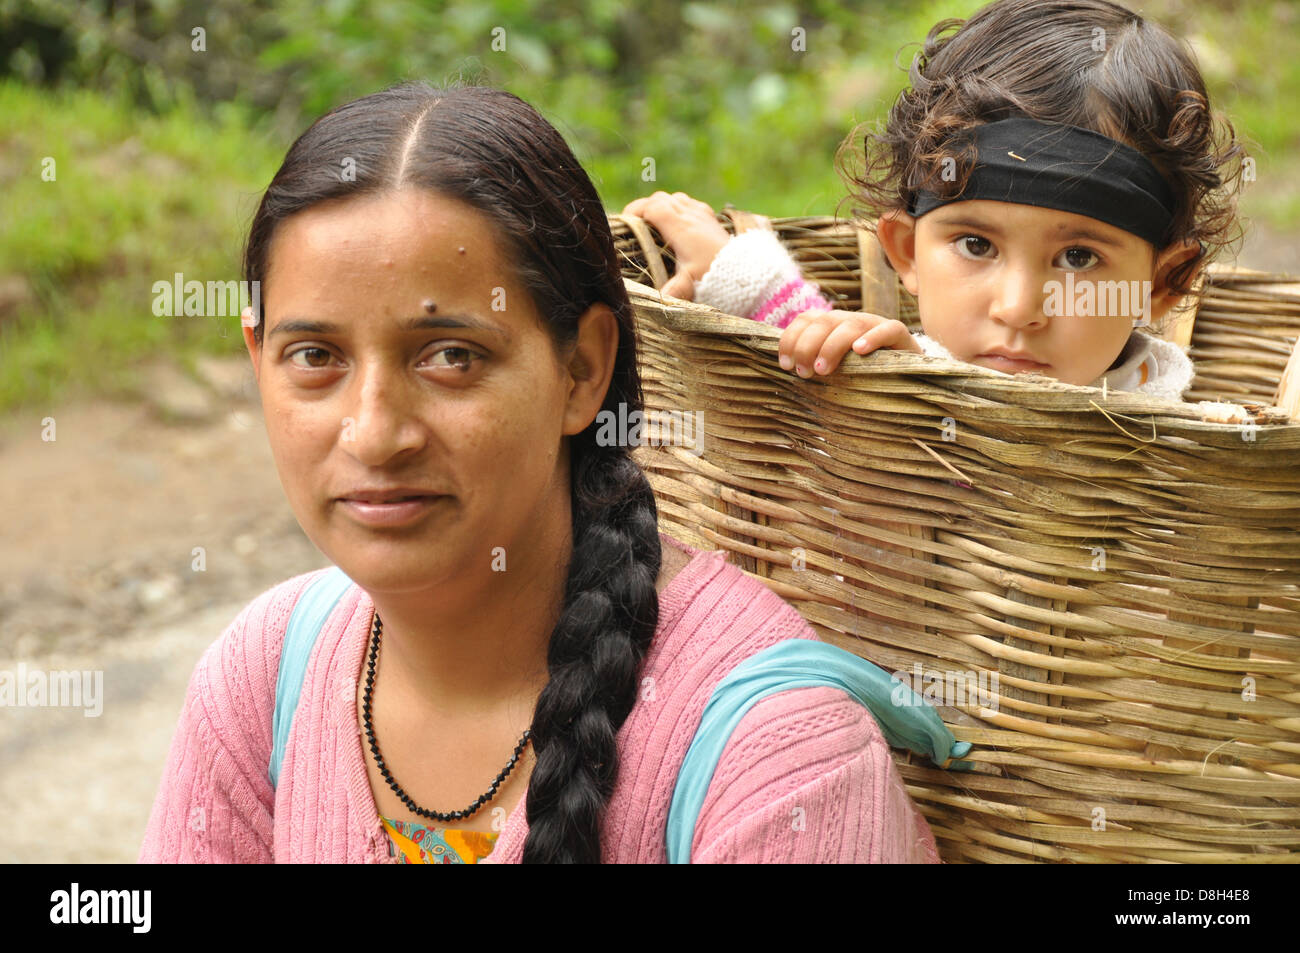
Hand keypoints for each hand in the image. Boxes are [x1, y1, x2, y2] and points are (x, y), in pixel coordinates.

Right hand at [621, 191, 730, 299]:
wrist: (747, 271)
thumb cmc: (715, 276)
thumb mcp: (689, 286)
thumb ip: (670, 292)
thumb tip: (657, 303)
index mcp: (680, 226)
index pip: (652, 206)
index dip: (635, 210)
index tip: (624, 222)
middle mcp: (691, 215)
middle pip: (661, 198)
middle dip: (645, 207)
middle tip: (635, 224)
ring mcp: (702, 214)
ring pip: (675, 198)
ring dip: (662, 206)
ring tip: (653, 222)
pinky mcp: (711, 218)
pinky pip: (689, 203)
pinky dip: (678, 207)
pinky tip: (677, 223)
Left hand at [778, 310, 920, 377]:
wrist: (904, 374)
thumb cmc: (860, 374)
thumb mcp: (833, 368)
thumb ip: (813, 364)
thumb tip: (785, 371)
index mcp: (831, 324)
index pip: (806, 319)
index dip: (792, 338)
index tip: (785, 364)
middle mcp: (850, 320)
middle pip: (824, 321)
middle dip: (808, 346)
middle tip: (804, 373)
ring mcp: (875, 324)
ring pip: (850, 325)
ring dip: (832, 346)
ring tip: (822, 370)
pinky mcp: (899, 333)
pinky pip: (887, 329)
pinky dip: (872, 338)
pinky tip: (859, 351)